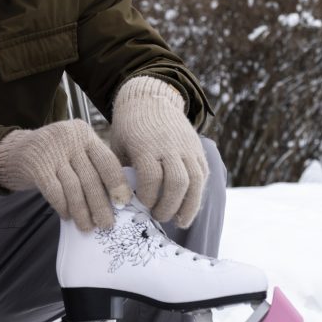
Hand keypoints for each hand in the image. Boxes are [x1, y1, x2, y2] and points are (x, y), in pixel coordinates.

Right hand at [0, 119, 130, 230]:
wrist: (14, 151)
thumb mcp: (74, 149)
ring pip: (73, 187)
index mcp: (84, 133)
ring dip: (82, 211)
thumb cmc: (54, 156)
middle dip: (100, 204)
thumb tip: (117, 197)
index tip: (123, 203)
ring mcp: (51, 151)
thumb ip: (92, 163)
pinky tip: (67, 216)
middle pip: (91, 177)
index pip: (106, 160)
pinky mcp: (36, 165)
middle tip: (107, 224)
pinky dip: (63, 206)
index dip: (117, 183)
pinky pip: (54, 192)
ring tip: (87, 227)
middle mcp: (69, 139)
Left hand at [111, 76, 208, 226]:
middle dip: (168, 206)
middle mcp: (170, 146)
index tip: (140, 205)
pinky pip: (203, 175)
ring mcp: (187, 147)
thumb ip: (122, 172)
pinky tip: (187, 209)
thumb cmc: (128, 128)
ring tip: (178, 222)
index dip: (147, 196)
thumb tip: (123, 204)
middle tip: (157, 217)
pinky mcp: (198, 150)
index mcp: (145, 144)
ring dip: (188, 206)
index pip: (151, 177)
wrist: (150, 99)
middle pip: (177, 182)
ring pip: (195, 181)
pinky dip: (197, 195)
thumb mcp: (118, 146)